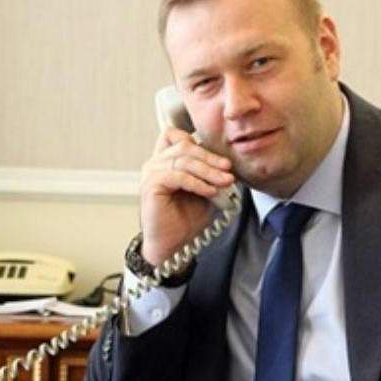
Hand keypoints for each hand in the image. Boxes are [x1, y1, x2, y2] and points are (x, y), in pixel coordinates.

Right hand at [139, 127, 234, 264]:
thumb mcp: (205, 191)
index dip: (201, 144)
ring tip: (225, 182)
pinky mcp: (151, 185)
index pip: (177, 136)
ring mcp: (151, 172)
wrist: (173, 245)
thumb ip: (210, 175)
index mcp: (165, 160)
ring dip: (208, 171)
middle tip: (229, 169)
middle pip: (184, 146)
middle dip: (210, 158)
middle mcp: (155, 163)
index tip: (223, 161)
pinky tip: (210, 192)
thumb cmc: (186, 219)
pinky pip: (178, 176)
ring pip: (183, 160)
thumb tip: (227, 164)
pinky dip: (197, 183)